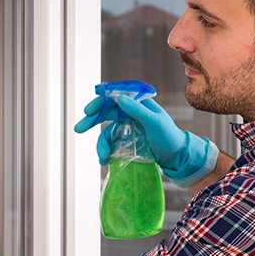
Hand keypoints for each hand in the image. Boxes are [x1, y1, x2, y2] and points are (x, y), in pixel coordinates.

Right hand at [73, 95, 217, 186]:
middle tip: (78, 129)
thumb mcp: (154, 122)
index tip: (89, 110)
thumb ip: (137, 110)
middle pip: (105, 112)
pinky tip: (105, 159)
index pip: (115, 96)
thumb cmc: (169, 136)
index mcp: (137, 103)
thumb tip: (119, 98)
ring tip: (102, 157)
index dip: (100, 101)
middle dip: (91, 120)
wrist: (176, 156)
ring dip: (100, 143)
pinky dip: (105, 150)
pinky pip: (110, 142)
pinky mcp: (126, 139)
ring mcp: (126, 126)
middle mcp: (130, 112)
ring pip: (106, 130)